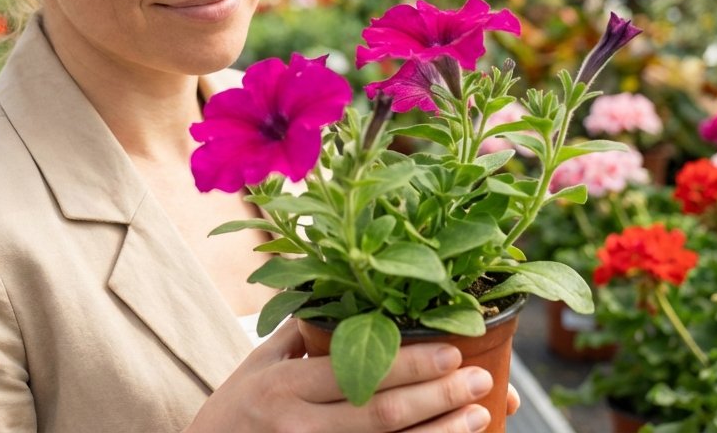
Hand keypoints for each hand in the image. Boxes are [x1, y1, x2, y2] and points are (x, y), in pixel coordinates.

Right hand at [189, 320, 497, 432]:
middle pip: (381, 415)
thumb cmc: (234, 411)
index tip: (452, 350)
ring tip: (480, 415)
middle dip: (439, 397)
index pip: (357, 372)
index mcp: (283, 387)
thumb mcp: (259, 365)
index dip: (410, 364)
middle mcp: (297, 427)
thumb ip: (303, 333)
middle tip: (483, 379)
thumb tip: (354, 296)